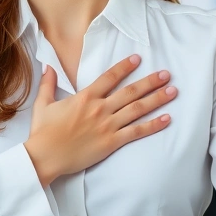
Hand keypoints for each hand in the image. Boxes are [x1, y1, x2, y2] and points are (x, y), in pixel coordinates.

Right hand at [23, 54, 176, 185]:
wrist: (45, 156)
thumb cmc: (43, 132)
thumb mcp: (43, 104)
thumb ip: (48, 83)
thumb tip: (48, 66)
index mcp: (85, 97)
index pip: (110, 77)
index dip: (125, 67)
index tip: (138, 59)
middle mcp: (99, 108)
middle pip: (130, 92)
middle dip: (150, 82)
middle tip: (166, 74)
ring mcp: (107, 125)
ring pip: (137, 109)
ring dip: (157, 99)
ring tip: (172, 91)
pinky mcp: (111, 142)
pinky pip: (136, 132)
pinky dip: (153, 125)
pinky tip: (166, 119)